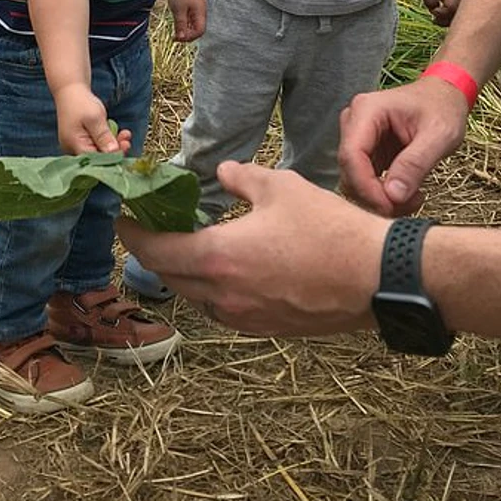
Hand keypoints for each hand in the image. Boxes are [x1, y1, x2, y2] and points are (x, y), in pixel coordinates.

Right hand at [54, 83, 131, 154]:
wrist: (70, 90)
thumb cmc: (81, 102)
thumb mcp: (95, 118)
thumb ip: (104, 137)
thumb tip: (114, 153)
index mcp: (74, 145)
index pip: (95, 161)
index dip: (111, 157)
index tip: (125, 147)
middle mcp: (73, 149)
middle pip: (98, 158)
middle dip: (115, 150)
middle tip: (127, 141)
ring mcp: (77, 145)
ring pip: (99, 151)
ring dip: (114, 144)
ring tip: (126, 134)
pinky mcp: (82, 141)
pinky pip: (97, 145)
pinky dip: (108, 140)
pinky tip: (119, 133)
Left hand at [116, 161, 389, 335]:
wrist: (377, 279)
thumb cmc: (330, 229)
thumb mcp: (282, 187)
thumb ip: (244, 179)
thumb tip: (225, 172)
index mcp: (218, 257)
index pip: (155, 250)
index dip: (132, 234)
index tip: (123, 219)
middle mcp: (222, 295)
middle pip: (169, 276)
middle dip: (156, 252)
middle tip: (155, 226)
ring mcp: (243, 317)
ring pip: (196, 296)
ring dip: (185, 272)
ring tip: (192, 244)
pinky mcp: (264, 328)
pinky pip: (222, 309)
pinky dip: (213, 288)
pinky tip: (229, 268)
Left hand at [168, 0, 206, 41]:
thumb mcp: (178, 10)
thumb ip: (181, 24)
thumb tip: (181, 38)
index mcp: (200, 13)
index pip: (200, 31)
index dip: (190, 37)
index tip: (177, 38)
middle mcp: (201, 13)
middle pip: (198, 30)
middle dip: (187, 35)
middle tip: (174, 38)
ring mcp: (198, 11)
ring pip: (194, 26)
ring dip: (185, 31)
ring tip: (175, 33)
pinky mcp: (193, 9)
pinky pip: (191, 21)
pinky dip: (185, 25)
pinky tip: (177, 25)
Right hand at [337, 78, 469, 215]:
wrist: (445, 98)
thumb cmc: (443, 108)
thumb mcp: (439, 135)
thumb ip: (416, 164)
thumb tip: (393, 195)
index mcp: (367, 110)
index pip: (351, 155)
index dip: (366, 187)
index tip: (390, 206)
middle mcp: (354, 122)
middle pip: (350, 171)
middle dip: (376, 196)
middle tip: (410, 205)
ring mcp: (358, 137)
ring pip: (355, 180)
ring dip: (381, 198)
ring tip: (413, 198)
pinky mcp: (366, 152)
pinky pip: (365, 181)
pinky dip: (383, 194)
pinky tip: (407, 194)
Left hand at [423, 0, 464, 26]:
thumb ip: (431, 2)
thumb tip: (435, 14)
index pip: (449, 10)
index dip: (439, 14)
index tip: (434, 9)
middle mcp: (463, 0)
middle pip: (456, 18)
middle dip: (443, 21)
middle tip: (434, 20)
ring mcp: (465, 3)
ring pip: (458, 19)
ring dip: (447, 21)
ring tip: (436, 18)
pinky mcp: (464, 5)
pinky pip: (459, 16)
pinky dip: (450, 19)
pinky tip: (441, 17)